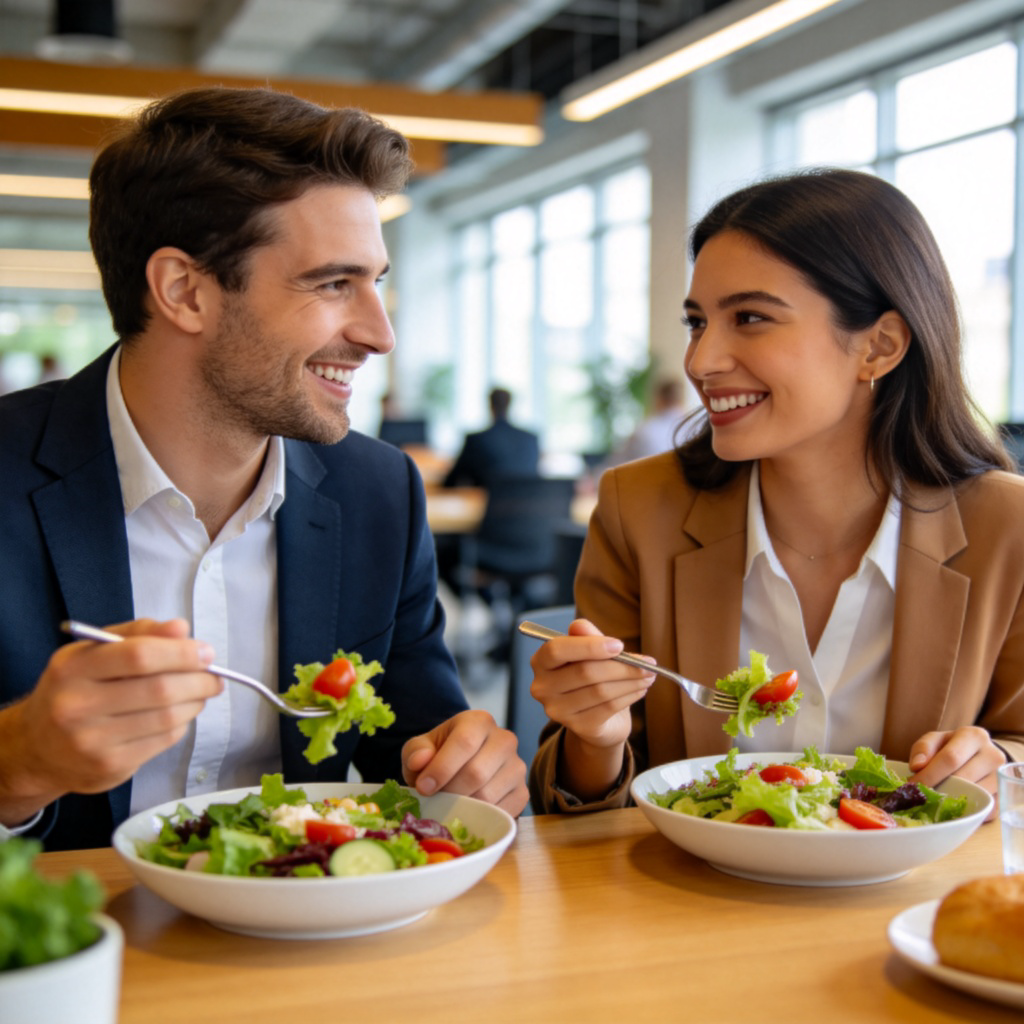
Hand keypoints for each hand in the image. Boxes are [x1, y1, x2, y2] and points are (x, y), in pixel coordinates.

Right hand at [0, 618, 222, 820]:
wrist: (37, 747)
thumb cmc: (75, 689)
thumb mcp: (95, 651)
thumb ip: (139, 634)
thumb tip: (181, 629)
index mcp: (73, 668)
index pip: (139, 655)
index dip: (181, 653)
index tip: (206, 652)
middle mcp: (77, 706)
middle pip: (159, 689)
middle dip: (199, 680)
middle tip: (214, 677)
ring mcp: (92, 741)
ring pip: (166, 717)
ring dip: (195, 702)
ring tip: (200, 693)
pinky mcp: (109, 766)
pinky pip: (163, 740)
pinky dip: (181, 724)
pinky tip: (179, 714)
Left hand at [401, 709, 527, 815]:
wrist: (460, 768)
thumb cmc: (439, 756)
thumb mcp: (421, 748)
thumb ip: (416, 751)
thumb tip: (420, 762)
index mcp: (479, 721)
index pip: (465, 742)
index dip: (442, 768)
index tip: (423, 787)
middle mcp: (505, 740)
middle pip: (476, 772)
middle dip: (450, 791)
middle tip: (434, 800)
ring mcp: (517, 767)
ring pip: (488, 795)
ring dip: (463, 807)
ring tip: (449, 805)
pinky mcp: (522, 792)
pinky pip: (501, 812)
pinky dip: (480, 818)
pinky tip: (467, 812)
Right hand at [529, 618, 652, 750]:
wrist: (596, 718)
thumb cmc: (591, 677)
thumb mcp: (591, 653)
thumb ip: (587, 637)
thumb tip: (580, 625)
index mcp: (540, 662)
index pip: (557, 650)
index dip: (589, 646)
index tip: (619, 645)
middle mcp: (542, 688)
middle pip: (585, 672)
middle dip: (622, 666)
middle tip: (648, 663)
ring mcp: (558, 710)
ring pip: (600, 691)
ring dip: (631, 681)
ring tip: (648, 675)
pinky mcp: (578, 727)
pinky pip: (608, 708)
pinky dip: (629, 696)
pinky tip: (640, 689)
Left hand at [908, 726, 1006, 820]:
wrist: (979, 754)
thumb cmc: (952, 746)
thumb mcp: (935, 740)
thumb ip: (923, 749)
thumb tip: (916, 767)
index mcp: (974, 736)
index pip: (951, 758)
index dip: (930, 774)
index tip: (913, 785)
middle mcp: (993, 756)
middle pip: (963, 778)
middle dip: (939, 788)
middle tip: (921, 795)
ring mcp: (1002, 778)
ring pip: (974, 795)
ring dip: (951, 801)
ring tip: (936, 800)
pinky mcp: (1003, 797)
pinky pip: (983, 810)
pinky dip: (965, 811)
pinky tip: (952, 807)